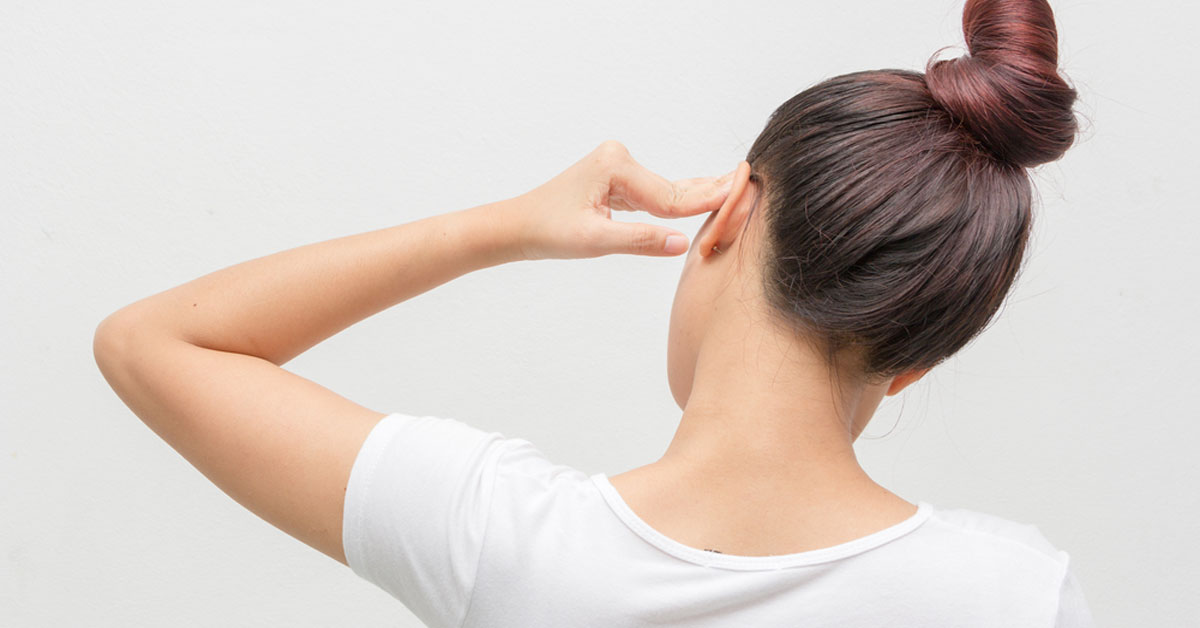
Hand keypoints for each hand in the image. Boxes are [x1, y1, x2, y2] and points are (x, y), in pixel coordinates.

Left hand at [506, 140, 735, 259]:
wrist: (518, 226)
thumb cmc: (547, 232)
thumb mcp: (594, 241)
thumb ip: (640, 241)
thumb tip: (682, 243)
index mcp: (616, 165)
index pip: (669, 197)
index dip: (706, 204)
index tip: (742, 198)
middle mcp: (620, 159)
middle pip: (673, 189)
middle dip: (710, 195)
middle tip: (755, 187)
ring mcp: (620, 167)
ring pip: (667, 192)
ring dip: (698, 198)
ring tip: (742, 191)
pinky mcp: (619, 179)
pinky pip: (656, 194)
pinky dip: (679, 202)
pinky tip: (707, 195)